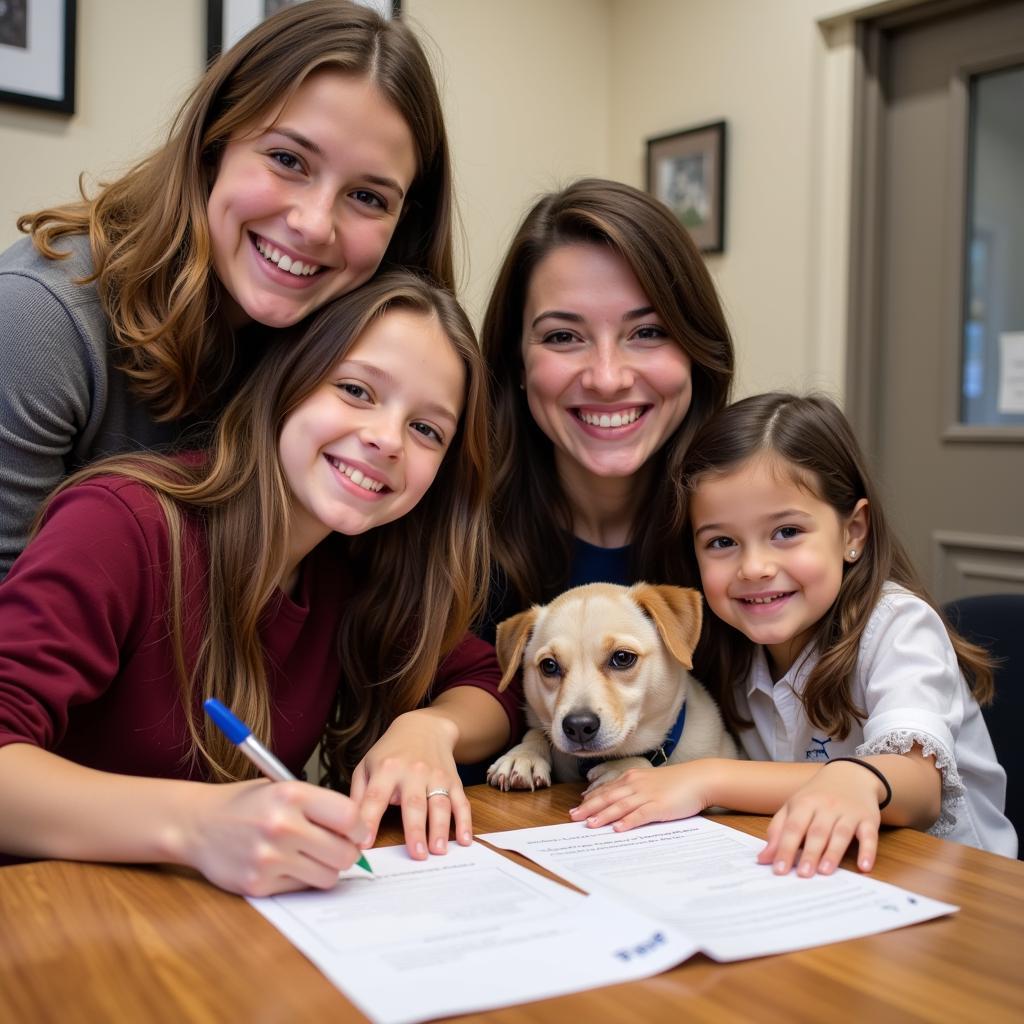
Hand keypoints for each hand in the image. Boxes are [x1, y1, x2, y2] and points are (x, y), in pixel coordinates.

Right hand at [183, 778, 370, 896]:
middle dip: (347, 853)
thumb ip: (318, 807)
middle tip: (339, 848)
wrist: (197, 824)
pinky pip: (301, 888)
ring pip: (327, 876)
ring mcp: (269, 858)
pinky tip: (285, 864)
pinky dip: (300, 879)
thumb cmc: (245, 804)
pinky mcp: (258, 883)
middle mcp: (282, 826)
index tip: (357, 832)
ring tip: (310, 856)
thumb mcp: (282, 789)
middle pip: (343, 852)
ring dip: (326, 869)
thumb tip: (358, 832)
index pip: (348, 816)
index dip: (359, 828)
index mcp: (291, 795)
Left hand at [350, 710, 471, 858]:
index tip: (364, 845)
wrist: (424, 727)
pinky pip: (461, 802)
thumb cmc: (390, 752)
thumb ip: (358, 796)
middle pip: (414, 803)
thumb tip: (348, 828)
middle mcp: (413, 771)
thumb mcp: (367, 766)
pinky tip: (465, 839)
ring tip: (438, 851)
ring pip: (440, 804)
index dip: (369, 820)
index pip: (375, 797)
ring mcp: (436, 776)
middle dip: (415, 830)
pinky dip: (465, 821)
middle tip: (416, 855)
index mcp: (386, 768)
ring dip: (440, 829)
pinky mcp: (453, 780)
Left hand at [568, 762, 713, 830]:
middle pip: (608, 797)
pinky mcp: (660, 806)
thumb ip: (634, 790)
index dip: (590, 800)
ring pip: (620, 806)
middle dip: (589, 808)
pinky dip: (628, 821)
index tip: (576, 808)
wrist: (699, 778)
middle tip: (574, 818)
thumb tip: (618, 804)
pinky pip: (641, 814)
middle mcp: (636, 784)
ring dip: (604, 815)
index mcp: (632, 778)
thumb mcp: (650, 782)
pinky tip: (618, 828)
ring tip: (590, 825)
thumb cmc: (676, 783)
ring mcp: (647, 795)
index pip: (606, 790)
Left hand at [757, 761, 882, 875]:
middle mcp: (826, 807)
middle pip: (817, 832)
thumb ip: (778, 832)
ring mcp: (848, 812)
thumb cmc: (817, 796)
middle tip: (803, 875)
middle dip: (809, 853)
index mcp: (804, 803)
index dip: (785, 849)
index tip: (779, 870)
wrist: (850, 775)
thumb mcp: (793, 807)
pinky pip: (870, 835)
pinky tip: (864, 867)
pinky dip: (868, 851)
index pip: (793, 828)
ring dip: (833, 853)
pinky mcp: (869, 819)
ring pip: (841, 833)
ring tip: (825, 871)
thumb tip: (763, 858)